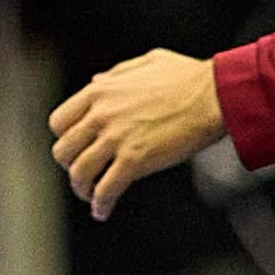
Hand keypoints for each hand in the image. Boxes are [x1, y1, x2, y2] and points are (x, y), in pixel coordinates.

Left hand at [49, 47, 225, 213]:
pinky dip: (100, 204)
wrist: (215, 96)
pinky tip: (103, 211)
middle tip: (83, 174)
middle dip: (70, 166)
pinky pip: (106, 189)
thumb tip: (96, 82)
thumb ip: (116, 74)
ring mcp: (116, 138)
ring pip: (80, 173)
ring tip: (92, 196)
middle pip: (64, 150)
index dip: (66, 138)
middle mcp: (101, 115)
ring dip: (82, 189)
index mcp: (99, 91)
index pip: (59, 121)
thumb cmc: (189, 78)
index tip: (76, 148)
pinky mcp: (135, 160)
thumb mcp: (145, 63)